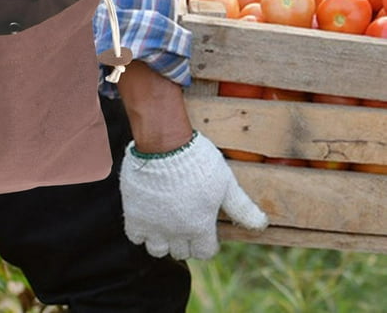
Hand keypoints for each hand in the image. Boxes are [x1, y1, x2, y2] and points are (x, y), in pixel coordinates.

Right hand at [119, 131, 268, 259]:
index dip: (207, 242)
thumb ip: (241, 206)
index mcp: (200, 227)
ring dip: (162, 240)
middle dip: (185, 240)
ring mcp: (153, 225)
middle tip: (185, 220)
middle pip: (181, 251)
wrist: (163, 144)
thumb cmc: (198, 161)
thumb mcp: (225, 182)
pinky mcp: (134, 214)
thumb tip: (262, 224)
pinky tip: (148, 217)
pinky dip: (141, 232)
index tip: (204, 227)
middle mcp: (176, 232)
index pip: (205, 252)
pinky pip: (135, 236)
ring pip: (157, 249)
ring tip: (165, 223)